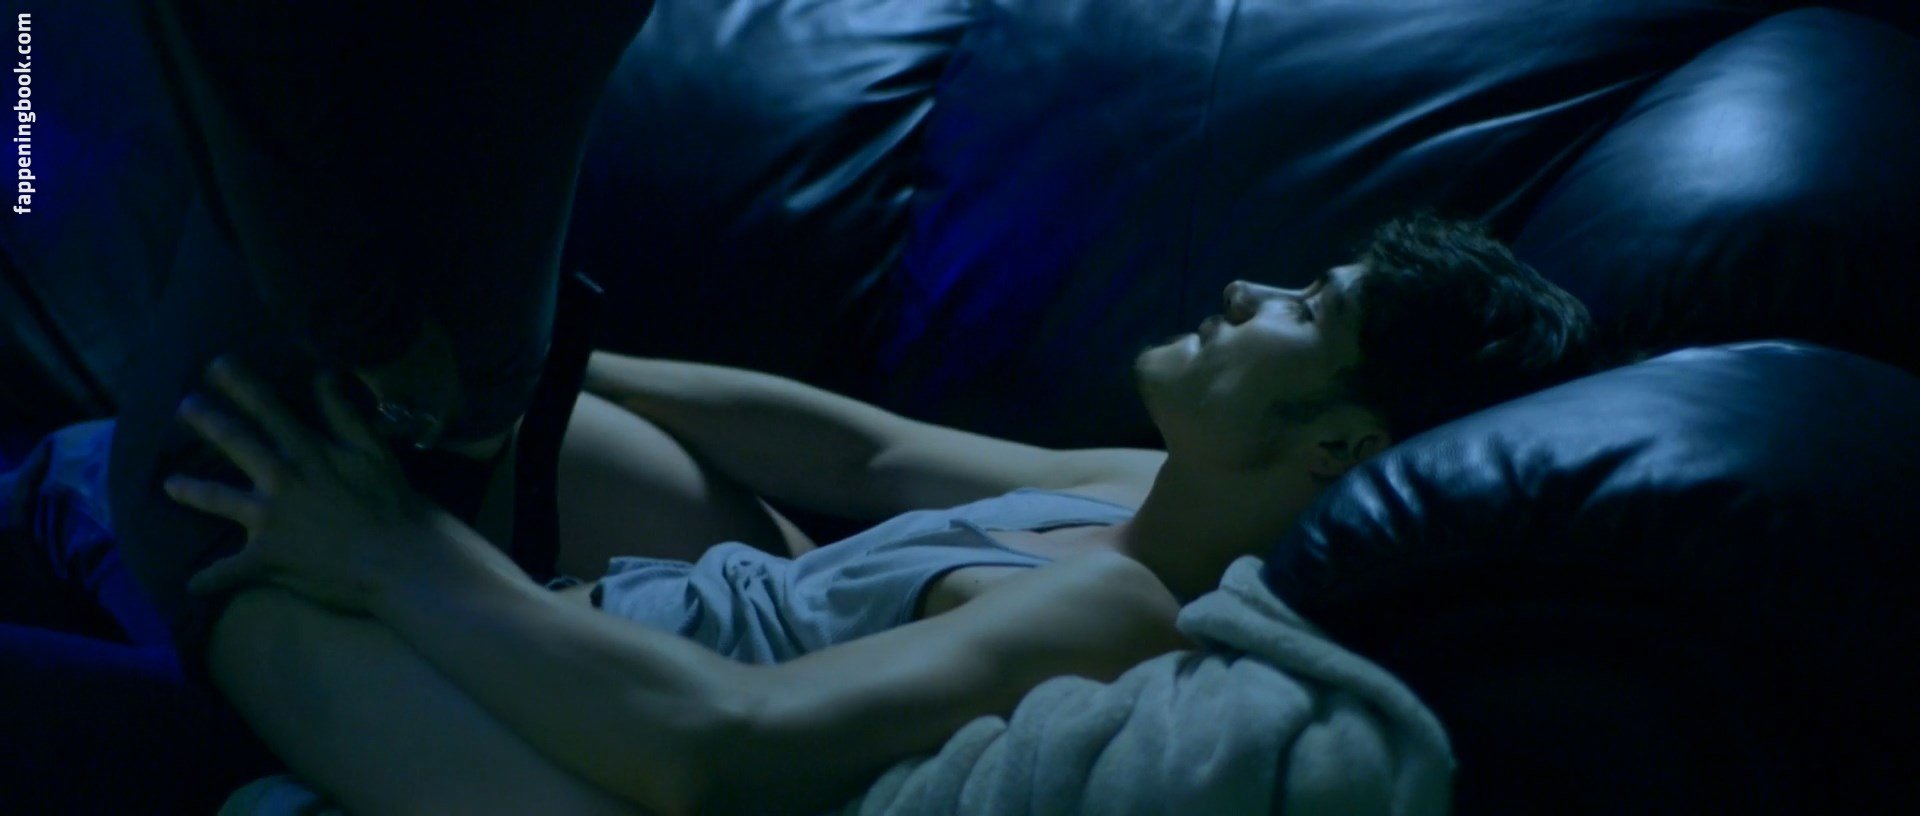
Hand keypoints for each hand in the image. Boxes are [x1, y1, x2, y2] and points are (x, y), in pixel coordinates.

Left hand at [165, 357, 460, 612]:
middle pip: (236, 443)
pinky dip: (210, 579)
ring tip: (170, 485)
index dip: (241, 385)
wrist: (397, 557)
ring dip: (192, 491)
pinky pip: (230, 570)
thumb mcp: (375, 450)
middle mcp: (280, 479)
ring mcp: (269, 519)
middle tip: (183, 405)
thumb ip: (345, 413)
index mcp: (307, 452)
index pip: (268, 409)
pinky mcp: (267, 557)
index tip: (216, 364)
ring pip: (219, 499)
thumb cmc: (392, 503)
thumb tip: (324, 374)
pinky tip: (193, 586)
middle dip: (207, 421)